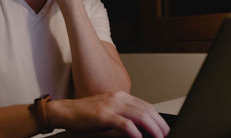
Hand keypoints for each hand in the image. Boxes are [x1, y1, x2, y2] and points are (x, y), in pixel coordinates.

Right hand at [47, 91, 169, 137]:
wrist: (65, 111)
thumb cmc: (85, 114)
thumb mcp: (108, 114)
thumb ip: (123, 118)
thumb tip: (139, 129)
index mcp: (120, 96)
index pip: (146, 105)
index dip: (158, 117)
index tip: (164, 129)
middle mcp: (118, 97)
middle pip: (147, 109)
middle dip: (160, 124)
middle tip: (166, 135)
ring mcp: (111, 105)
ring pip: (139, 115)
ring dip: (152, 128)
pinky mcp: (103, 115)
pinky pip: (124, 123)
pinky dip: (134, 131)